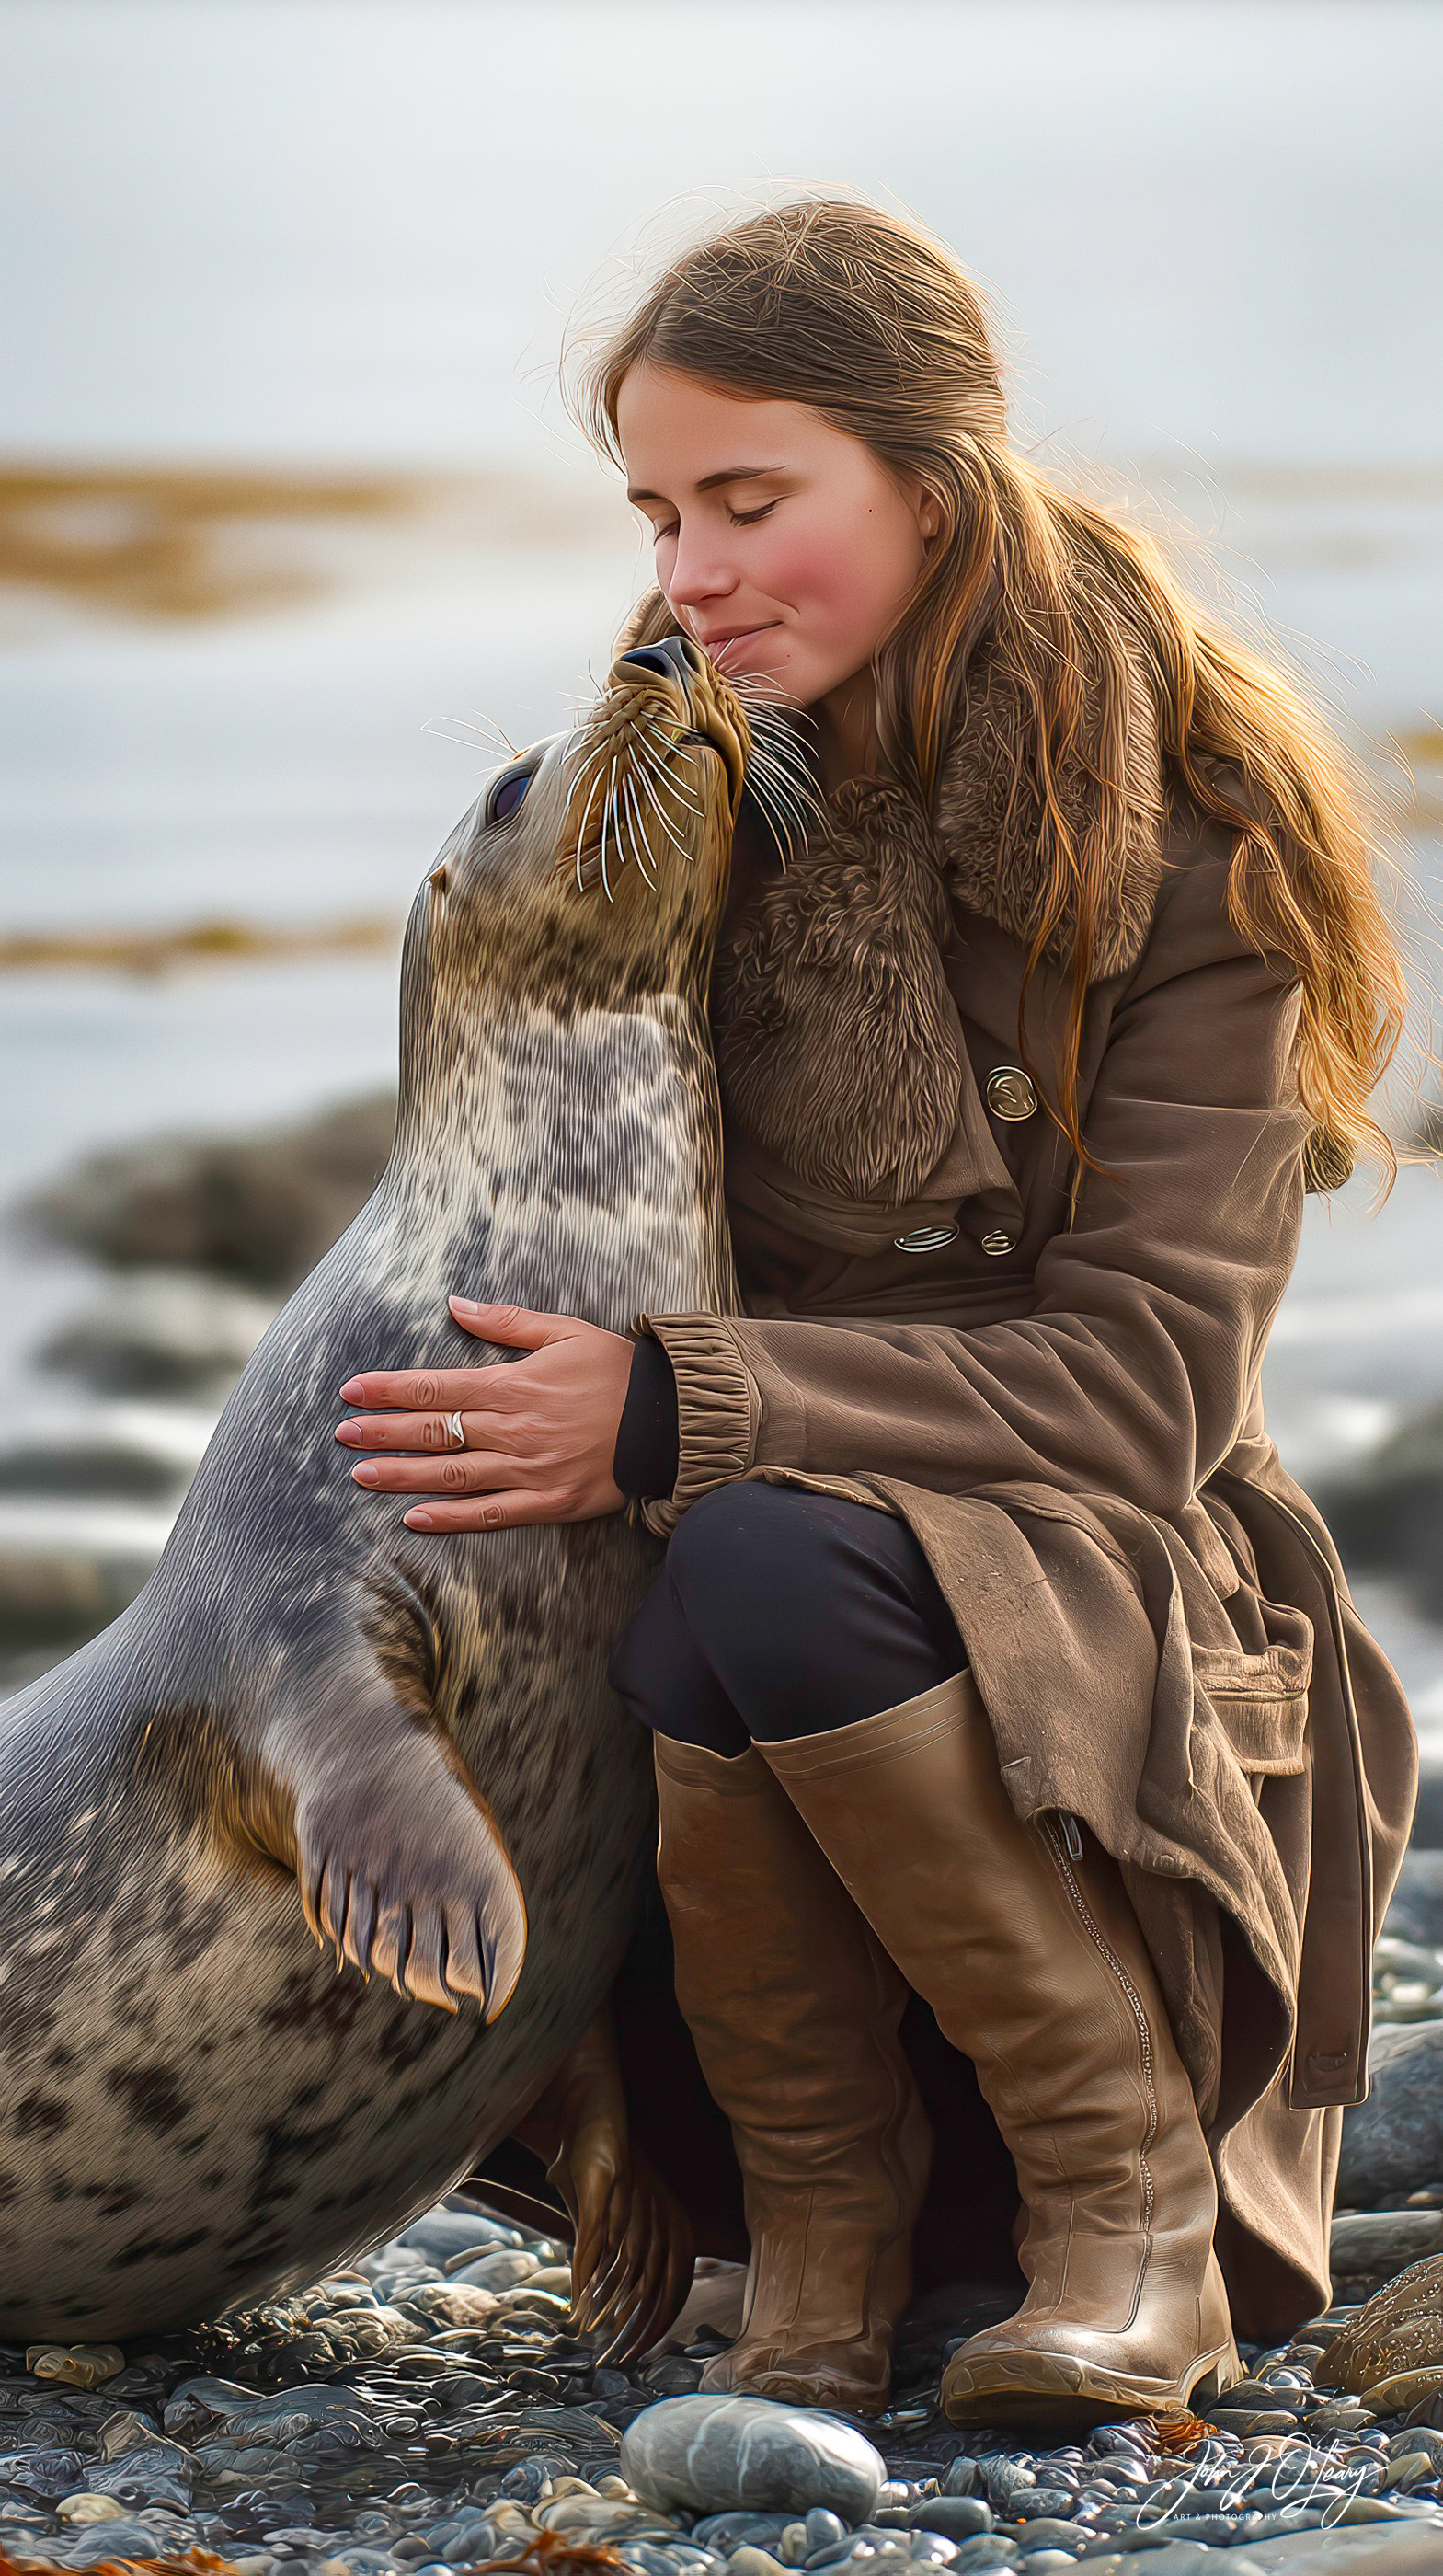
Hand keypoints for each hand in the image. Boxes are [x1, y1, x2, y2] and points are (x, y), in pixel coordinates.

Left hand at [335, 1299, 632, 1531]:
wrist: (670, 1421)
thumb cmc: (617, 1371)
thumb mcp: (564, 1331)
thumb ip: (505, 1321)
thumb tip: (455, 1303)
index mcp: (514, 1386)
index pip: (437, 1388)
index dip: (390, 1390)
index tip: (352, 1391)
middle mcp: (514, 1430)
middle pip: (436, 1433)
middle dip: (384, 1432)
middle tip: (342, 1435)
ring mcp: (530, 1470)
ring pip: (454, 1475)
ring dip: (403, 1476)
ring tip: (362, 1476)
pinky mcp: (548, 1502)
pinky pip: (492, 1514)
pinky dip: (451, 1518)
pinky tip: (414, 1518)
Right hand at [511, 2014, 694, 2364]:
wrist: (589, 2115)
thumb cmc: (604, 2170)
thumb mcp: (617, 2215)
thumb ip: (622, 2253)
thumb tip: (612, 2299)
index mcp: (673, 2226)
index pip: (675, 2290)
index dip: (658, 2326)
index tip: (637, 2355)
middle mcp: (662, 2219)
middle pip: (662, 2293)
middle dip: (641, 2332)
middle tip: (619, 2361)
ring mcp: (634, 2211)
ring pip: (630, 2277)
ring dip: (611, 2313)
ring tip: (596, 2339)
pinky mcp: (603, 2197)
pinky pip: (596, 2250)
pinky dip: (587, 2282)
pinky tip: (579, 2306)